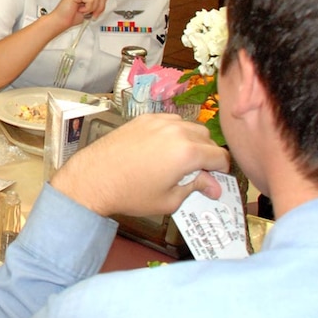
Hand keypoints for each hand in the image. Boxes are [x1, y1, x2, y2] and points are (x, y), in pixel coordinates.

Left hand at [52, 114, 229, 217]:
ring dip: (192, 141)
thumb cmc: (131, 194)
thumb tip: (214, 187)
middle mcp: (177, 131)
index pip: (220, 156)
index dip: (222, 170)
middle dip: (208, 155)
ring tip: (180, 159)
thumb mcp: (169, 199)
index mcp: (188, 152)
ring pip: (190, 126)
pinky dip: (175, 132)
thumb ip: (195, 188)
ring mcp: (160, 121)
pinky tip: (164, 147)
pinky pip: (171, 120)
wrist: (94, 178)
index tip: (216, 180)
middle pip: (207, 138)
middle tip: (198, 173)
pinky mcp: (145, 118)